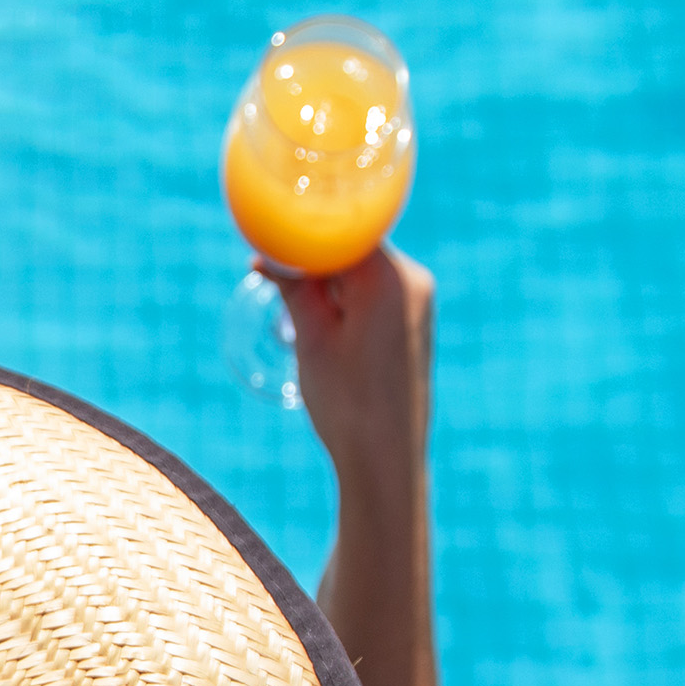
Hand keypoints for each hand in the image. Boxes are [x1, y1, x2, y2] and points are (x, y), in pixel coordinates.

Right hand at [268, 246, 434, 483]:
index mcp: (388, 276)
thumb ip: (293, 285)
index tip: (266, 238)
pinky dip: (344, 297)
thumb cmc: (347, 401)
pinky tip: (320, 322)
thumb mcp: (311, 337)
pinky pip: (374, 290)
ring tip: (293, 307)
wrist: (387, 458)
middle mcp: (412, 280)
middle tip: (269, 273)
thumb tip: (266, 252)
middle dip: (310, 256)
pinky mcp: (415, 320)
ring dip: (325, 279)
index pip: (340, 227)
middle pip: (352, 245)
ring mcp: (419, 300)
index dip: (300, 230)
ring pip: (361, 268)